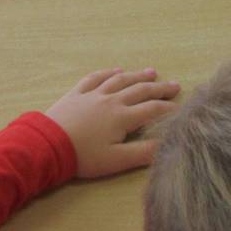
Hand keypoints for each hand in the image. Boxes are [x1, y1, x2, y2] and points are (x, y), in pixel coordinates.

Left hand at [44, 67, 180, 178]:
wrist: (49, 144)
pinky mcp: (77, 93)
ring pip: (120, 80)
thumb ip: (142, 152)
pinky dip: (108, 73)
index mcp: (122, 117)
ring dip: (137, 76)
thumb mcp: (116, 160)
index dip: (168, 109)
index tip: (181, 108)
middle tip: (174, 85)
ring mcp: (93, 94)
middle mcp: (111, 100)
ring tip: (151, 72)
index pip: (151, 110)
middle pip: (139, 91)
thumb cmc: (84, 156)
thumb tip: (167, 144)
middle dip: (159, 88)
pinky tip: (115, 70)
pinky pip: (95, 78)